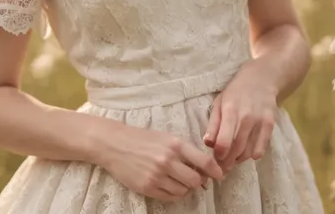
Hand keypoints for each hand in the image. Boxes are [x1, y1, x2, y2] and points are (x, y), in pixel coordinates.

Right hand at [97, 122, 223, 202]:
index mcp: (175, 144)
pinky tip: (170, 185)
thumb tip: (202, 169)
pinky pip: (170, 197)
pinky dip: (175, 194)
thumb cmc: (142, 138)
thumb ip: (184, 151)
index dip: (215, 170)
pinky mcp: (148, 187)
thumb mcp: (165, 137)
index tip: (219, 175)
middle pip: (195, 180)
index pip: (203, 161)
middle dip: (199, 181)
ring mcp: (157, 175)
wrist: (114, 144)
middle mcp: (168, 160)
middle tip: (197, 179)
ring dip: (186, 188)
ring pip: (184, 190)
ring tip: (180, 180)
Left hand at [203, 60, 277, 173]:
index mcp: (230, 111)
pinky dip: (252, 155)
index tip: (215, 158)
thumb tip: (207, 143)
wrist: (260, 79)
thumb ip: (213, 123)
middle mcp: (246, 118)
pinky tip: (246, 152)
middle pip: (236, 149)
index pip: (224, 141)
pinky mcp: (270, 125)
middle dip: (227, 162)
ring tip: (232, 158)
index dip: (218, 155)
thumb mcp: (219, 102)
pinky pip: (261, 149)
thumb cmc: (235, 91)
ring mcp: (260, 122)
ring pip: (248, 152)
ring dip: (238, 160)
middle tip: (221, 165)